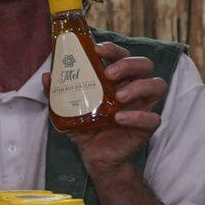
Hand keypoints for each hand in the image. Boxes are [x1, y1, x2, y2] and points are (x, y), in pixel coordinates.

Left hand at [49, 42, 166, 174]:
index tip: (97, 50)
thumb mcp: (67, 107)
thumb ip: (56, 92)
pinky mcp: (145, 127)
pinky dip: (138, 116)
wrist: (94, 156)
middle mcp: (133, 88)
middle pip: (144, 65)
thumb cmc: (85, 125)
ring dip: (138, 87)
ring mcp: (141, 106)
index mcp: (117, 79)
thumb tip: (47, 76)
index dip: (113, 49)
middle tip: (109, 73)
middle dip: (128, 64)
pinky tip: (120, 118)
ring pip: (157, 85)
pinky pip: (153, 118)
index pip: (122, 55)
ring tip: (118, 96)